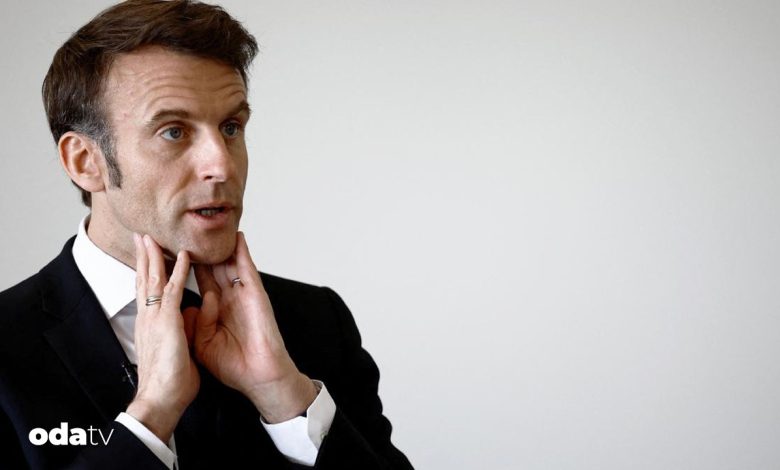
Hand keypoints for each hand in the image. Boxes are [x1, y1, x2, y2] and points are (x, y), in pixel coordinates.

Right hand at [126, 234, 199, 441]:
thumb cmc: (167, 383)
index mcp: (148, 326)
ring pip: (153, 279)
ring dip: (154, 255)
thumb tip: (182, 326)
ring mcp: (155, 317)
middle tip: (140, 236)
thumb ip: (175, 334)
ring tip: (153, 236)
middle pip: (143, 280)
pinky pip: (173, 289)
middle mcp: (147, 318)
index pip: (145, 292)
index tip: (144, 256)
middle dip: (142, 257)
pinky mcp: (167, 320)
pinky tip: (183, 255)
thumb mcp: (172, 352)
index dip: (145, 273)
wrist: (160, 399)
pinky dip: (178, 270)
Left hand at [188, 232, 316, 422]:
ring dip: (218, 246)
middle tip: (181, 231)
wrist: (259, 377)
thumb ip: (195, 324)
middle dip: (196, 249)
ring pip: (227, 264)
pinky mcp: (255, 295)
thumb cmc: (235, 366)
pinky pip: (248, 269)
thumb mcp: (203, 345)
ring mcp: (241, 295)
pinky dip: (243, 252)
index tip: (167, 251)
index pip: (195, 281)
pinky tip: (237, 237)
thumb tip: (189, 305)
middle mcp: (227, 299)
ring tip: (205, 227)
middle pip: (209, 267)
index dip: (181, 266)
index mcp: (213, 311)